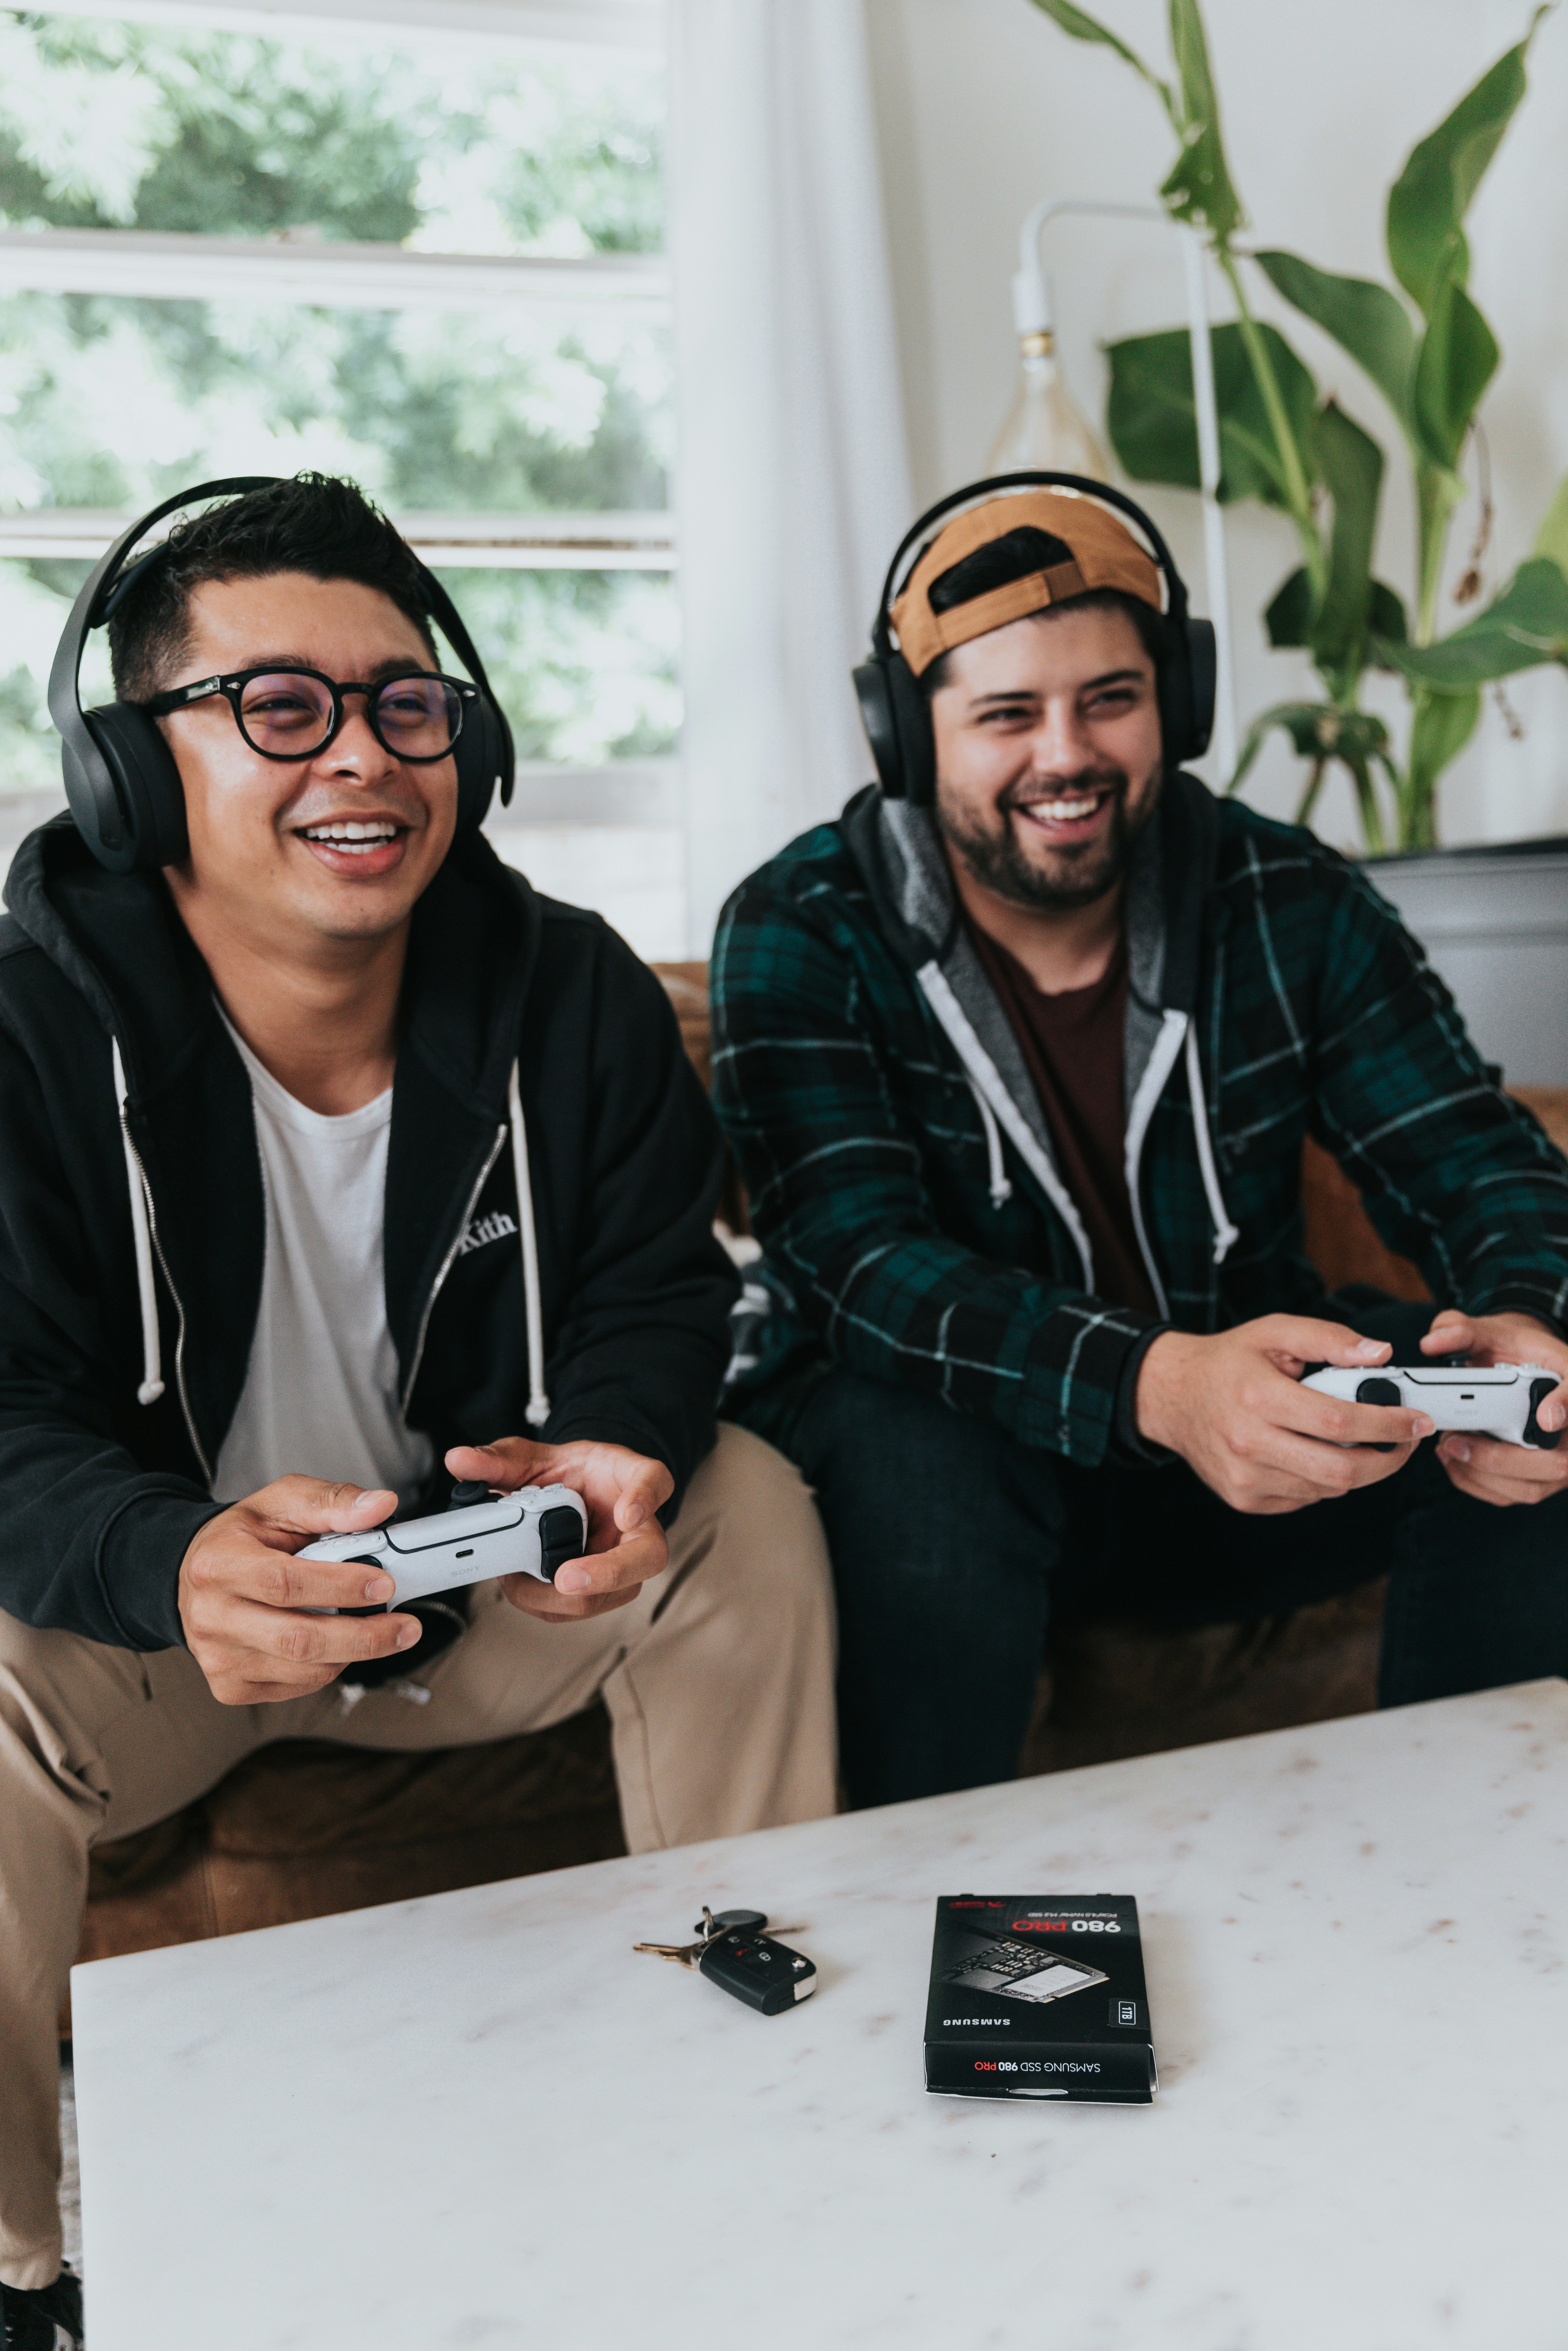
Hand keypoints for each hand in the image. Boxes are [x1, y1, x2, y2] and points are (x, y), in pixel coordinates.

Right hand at [179, 1479, 419, 1705]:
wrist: (198, 1573)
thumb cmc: (242, 1537)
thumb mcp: (281, 1502)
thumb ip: (332, 1501)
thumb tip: (380, 1505)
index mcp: (218, 1564)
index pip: (285, 1583)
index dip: (341, 1587)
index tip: (385, 1584)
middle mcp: (210, 1616)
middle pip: (297, 1638)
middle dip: (363, 1636)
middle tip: (406, 1627)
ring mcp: (218, 1658)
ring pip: (302, 1669)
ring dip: (352, 1652)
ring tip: (379, 1631)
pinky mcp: (230, 1687)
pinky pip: (295, 1687)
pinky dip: (329, 1668)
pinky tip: (338, 1644)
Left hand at [443, 1435, 672, 1622]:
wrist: (582, 1496)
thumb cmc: (573, 1476)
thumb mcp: (538, 1457)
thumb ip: (501, 1459)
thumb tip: (460, 1461)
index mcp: (633, 1480)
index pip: (654, 1481)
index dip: (644, 1498)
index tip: (626, 1512)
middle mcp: (640, 1528)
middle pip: (647, 1556)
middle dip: (604, 1574)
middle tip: (566, 1578)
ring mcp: (627, 1565)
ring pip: (610, 1594)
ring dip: (558, 1596)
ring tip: (514, 1577)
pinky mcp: (605, 1592)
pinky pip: (581, 1608)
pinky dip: (544, 1602)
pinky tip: (518, 1584)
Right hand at [1136, 1315, 1434, 1513]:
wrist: (1172, 1396)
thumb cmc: (1229, 1361)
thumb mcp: (1274, 1332)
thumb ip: (1329, 1338)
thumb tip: (1380, 1354)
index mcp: (1258, 1396)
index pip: (1339, 1423)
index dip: (1388, 1425)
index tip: (1417, 1421)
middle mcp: (1248, 1442)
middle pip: (1341, 1470)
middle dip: (1387, 1459)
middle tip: (1404, 1441)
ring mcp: (1245, 1477)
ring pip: (1327, 1488)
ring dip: (1357, 1469)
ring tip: (1360, 1442)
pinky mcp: (1244, 1497)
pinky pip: (1304, 1497)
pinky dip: (1323, 1480)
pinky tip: (1315, 1453)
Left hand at [1420, 1308, 1567, 1506]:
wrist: (1519, 1367)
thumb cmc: (1510, 1351)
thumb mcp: (1489, 1331)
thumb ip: (1462, 1330)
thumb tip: (1433, 1343)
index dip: (1566, 1405)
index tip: (1546, 1418)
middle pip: (1557, 1460)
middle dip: (1500, 1458)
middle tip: (1454, 1439)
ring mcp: (1559, 1457)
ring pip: (1532, 1486)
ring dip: (1483, 1474)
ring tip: (1447, 1447)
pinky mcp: (1539, 1477)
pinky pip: (1513, 1494)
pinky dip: (1478, 1484)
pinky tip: (1453, 1462)